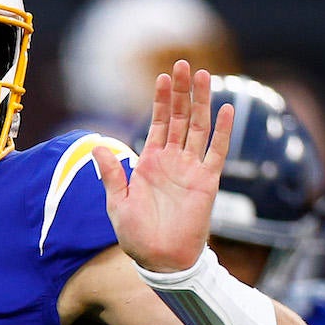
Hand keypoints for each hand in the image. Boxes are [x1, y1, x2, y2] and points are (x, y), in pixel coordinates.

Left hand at [93, 60, 234, 272]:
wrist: (161, 260)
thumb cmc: (137, 236)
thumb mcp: (118, 203)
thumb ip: (111, 174)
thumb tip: (98, 145)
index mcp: (149, 162)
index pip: (156, 123)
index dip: (160, 100)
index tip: (163, 77)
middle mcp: (171, 161)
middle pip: (179, 118)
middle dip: (181, 92)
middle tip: (184, 64)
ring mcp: (190, 169)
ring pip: (198, 127)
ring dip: (201, 102)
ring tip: (205, 75)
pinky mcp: (207, 182)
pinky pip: (217, 151)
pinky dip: (222, 130)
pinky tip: (226, 109)